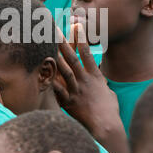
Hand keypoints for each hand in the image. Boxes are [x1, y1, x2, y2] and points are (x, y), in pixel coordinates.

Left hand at [53, 24, 128, 152]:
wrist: (107, 126)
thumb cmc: (110, 112)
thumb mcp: (109, 94)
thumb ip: (103, 86)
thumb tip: (104, 84)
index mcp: (96, 76)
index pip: (87, 53)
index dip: (81, 38)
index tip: (76, 25)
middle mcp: (85, 80)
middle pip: (72, 58)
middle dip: (63, 43)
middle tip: (54, 31)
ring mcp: (76, 90)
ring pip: (64, 70)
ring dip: (55, 56)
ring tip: (46, 47)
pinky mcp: (69, 102)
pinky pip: (57, 90)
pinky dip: (49, 81)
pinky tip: (42, 73)